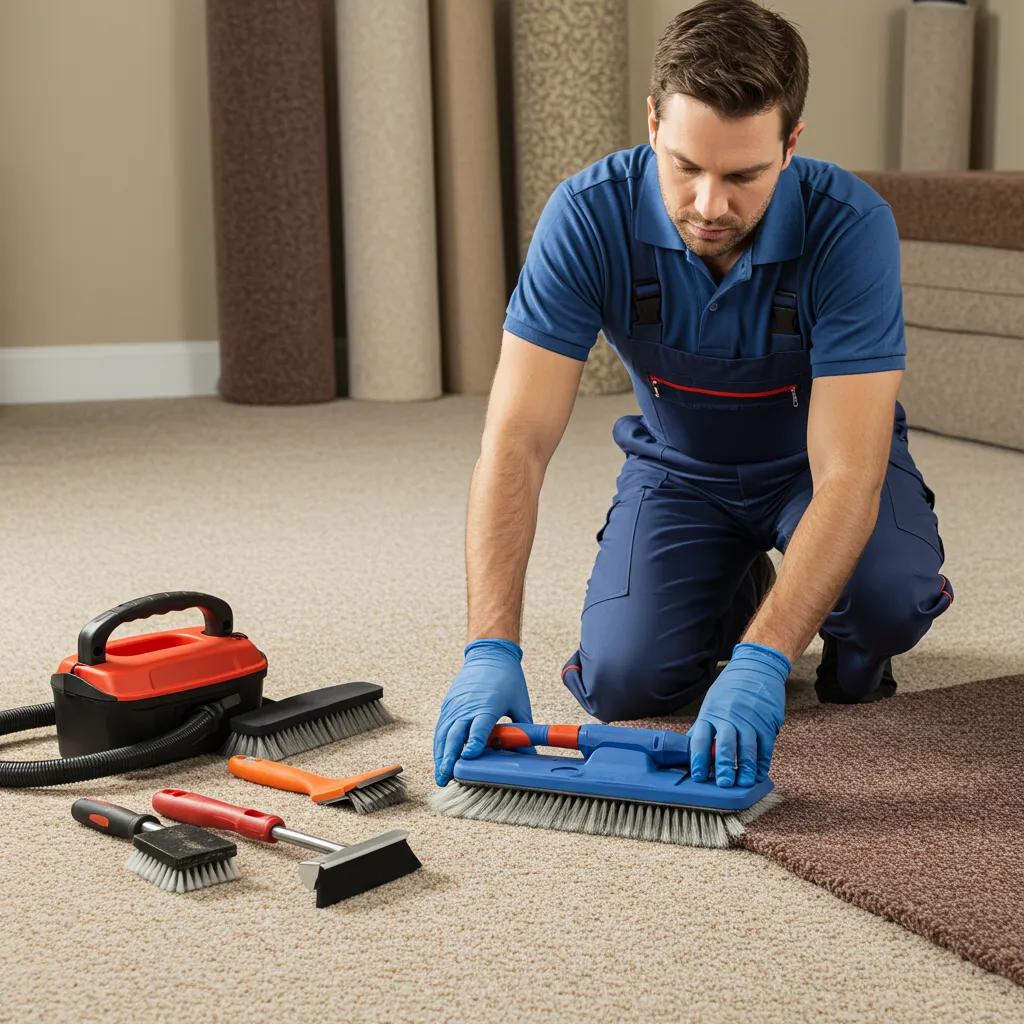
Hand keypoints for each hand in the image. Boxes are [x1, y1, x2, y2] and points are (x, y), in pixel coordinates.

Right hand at [433, 638, 532, 785]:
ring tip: (440, 775)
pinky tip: (440, 758)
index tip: (468, 758)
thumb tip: (531, 754)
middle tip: (446, 778)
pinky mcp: (449, 704)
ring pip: (444, 733)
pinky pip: (441, 726)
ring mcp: (455, 705)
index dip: (473, 744)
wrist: (490, 654)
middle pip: (454, 734)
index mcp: (488, 705)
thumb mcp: (520, 704)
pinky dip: (439, 743)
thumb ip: (524, 730)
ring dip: (440, 755)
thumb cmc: (507, 679)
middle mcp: (467, 705)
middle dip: (449, 757)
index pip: (478, 728)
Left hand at [687, 641, 789, 787]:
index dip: (698, 759)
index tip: (698, 776)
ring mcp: (750, 719)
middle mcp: (729, 716)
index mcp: (710, 713)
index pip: (700, 739)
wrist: (757, 667)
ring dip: (745, 769)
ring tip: (743, 782)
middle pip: (725, 745)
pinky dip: (762, 762)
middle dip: (723, 767)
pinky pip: (765, 747)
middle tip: (724, 783)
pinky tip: (757, 773)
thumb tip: (690, 750)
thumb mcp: (711, 703)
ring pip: (747, 749)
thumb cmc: (731, 689)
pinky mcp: (767, 722)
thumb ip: (703, 727)